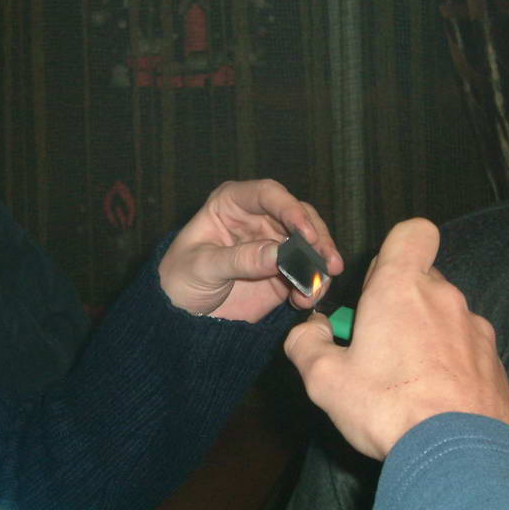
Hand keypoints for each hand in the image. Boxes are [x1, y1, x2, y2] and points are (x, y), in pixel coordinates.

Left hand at [158, 179, 342, 322]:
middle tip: (328, 263)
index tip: (306, 233)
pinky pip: (307, 273)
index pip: (268, 194)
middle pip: (299, 217)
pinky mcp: (283, 272)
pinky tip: (306, 300)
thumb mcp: (203, 267)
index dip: (290, 209)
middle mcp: (258, 218)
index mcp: (232, 203)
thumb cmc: (180, 278)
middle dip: (317, 239)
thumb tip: (280, 254)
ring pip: (310, 244)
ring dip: (320, 264)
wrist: (180, 315)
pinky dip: (313, 285)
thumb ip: (240, 259)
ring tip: (316, 288)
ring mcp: (274, 245)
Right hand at [284, 218, 508, 459]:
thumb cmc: (388, 406)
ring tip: (403, 378)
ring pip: (442, 314)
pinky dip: (447, 361)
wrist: (458, 456)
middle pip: (420, 279)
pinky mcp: (494, 361)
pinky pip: (464, 346)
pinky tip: (431, 396)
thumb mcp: (323, 378)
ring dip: (422, 333)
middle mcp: (444, 298)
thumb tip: (310, 329)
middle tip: (374, 345)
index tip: (375, 284)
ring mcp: (475, 329)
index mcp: (401, 288)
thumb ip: (305, 342)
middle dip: (396, 302)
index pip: (413, 232)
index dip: (394, 249)